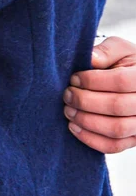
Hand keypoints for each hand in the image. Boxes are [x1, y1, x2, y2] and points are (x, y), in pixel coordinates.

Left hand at [64, 37, 135, 152]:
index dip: (93, 81)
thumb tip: (91, 59)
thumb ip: (106, 51)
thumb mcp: (119, 49)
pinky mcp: (134, 139)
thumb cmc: (125, 63)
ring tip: (68, 110)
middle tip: (67, 95)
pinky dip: (91, 139)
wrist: (134, 80)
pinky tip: (74, 127)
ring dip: (86, 121)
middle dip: (85, 101)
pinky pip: (114, 146)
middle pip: (116, 107)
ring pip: (116, 129)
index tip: (73, 79)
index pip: (120, 81)